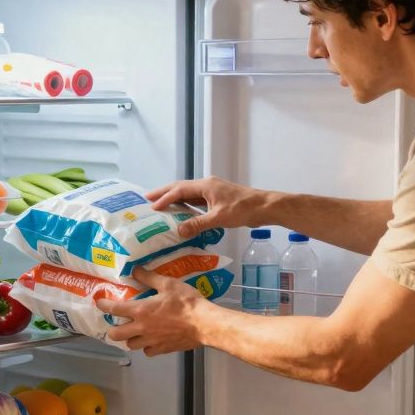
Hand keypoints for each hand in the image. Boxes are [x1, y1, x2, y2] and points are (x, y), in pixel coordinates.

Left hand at [98, 268, 210, 356]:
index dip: (104, 305)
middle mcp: (142, 328)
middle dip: (113, 329)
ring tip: (135, 332)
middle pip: (116, 335)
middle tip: (117, 323)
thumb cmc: (186, 302)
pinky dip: (146, 346)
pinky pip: (147, 351)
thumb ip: (149, 277)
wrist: (204, 324)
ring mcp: (151, 341)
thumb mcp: (168, 284)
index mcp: (141, 310)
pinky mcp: (162, 350)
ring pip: (131, 345)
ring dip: (130, 338)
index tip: (99, 303)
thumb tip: (135, 270)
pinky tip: (151, 340)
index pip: (115, 309)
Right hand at [146, 176, 269, 238]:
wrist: (265, 207)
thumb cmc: (244, 209)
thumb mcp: (219, 218)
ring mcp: (214, 191)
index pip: (180, 190)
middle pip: (182, 187)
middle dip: (165, 192)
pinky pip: (198, 200)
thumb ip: (198, 224)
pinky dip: (188, 205)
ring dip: (176, 199)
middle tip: (148, 198)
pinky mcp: (219, 199)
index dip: (165, 198)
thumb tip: (178, 230)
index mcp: (206, 185)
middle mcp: (208, 185)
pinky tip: (183, 213)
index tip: (152, 206)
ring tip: (162, 205)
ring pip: (190, 193)